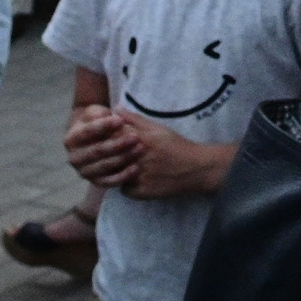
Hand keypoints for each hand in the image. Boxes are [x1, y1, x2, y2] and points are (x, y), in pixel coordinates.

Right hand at [65, 103, 141, 188]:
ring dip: (124, 158)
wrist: (93, 138)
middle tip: (136, 137)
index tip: (121, 120)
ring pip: (105, 166)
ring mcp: (84, 172)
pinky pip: (110, 181)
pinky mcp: (96, 182)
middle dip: (118, 144)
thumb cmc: (96, 121)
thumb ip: (99, 113)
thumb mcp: (94, 112)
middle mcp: (74, 158)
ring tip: (140, 148)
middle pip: (97, 151)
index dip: (104, 126)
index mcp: (71, 140)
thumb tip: (108, 116)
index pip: (88, 132)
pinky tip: (136, 167)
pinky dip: (123, 176)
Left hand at [111, 110, 232, 198]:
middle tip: (116, 156)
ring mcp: (138, 176)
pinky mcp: (141, 192)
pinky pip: (124, 189)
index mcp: (139, 139)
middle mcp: (136, 157)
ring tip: (127, 168)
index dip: (105, 137)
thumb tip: (115, 108)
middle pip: (110, 157)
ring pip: (114, 175)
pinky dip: (128, 186)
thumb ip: (134, 119)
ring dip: (117, 171)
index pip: (110, 136)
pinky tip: (137, 180)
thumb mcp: (157, 128)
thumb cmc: (175, 145)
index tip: (107, 139)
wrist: (195, 168)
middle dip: (110, 156)